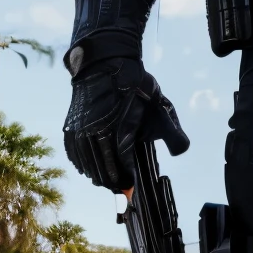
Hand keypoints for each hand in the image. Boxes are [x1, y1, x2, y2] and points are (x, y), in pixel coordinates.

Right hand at [63, 55, 189, 190]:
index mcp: (119, 129)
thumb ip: (171, 129)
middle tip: (126, 186)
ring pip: (88, 169)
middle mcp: (95, 134)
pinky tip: (94, 166)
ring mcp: (80, 132)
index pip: (122, 169)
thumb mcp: (159, 103)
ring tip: (113, 177)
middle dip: (116, 183)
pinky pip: (76, 158)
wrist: (103, 62)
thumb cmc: (134, 83)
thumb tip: (182, 151)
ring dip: (101, 176)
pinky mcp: (70, 129)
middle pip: (103, 174)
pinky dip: (86, 166)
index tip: (134, 190)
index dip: (128, 182)